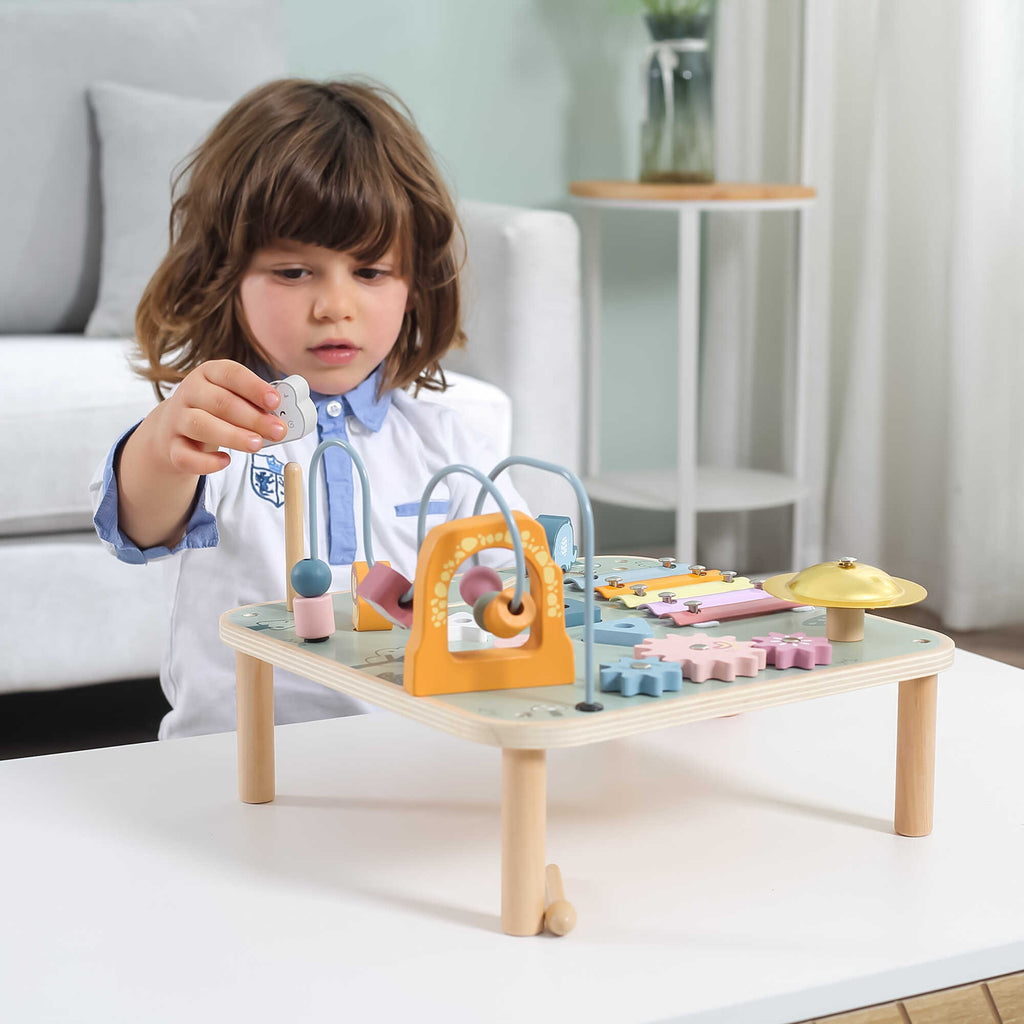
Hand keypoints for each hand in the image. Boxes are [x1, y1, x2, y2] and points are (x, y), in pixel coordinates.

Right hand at [150, 359, 286, 476]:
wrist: (173, 429)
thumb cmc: (214, 411)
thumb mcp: (232, 398)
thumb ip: (255, 404)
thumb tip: (282, 418)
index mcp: (208, 373)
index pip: (231, 374)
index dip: (254, 387)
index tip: (275, 401)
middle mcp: (189, 393)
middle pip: (220, 402)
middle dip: (253, 417)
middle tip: (278, 431)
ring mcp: (177, 420)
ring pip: (201, 425)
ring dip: (233, 436)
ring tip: (257, 445)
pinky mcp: (171, 447)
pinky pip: (185, 455)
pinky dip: (206, 462)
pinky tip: (226, 461)